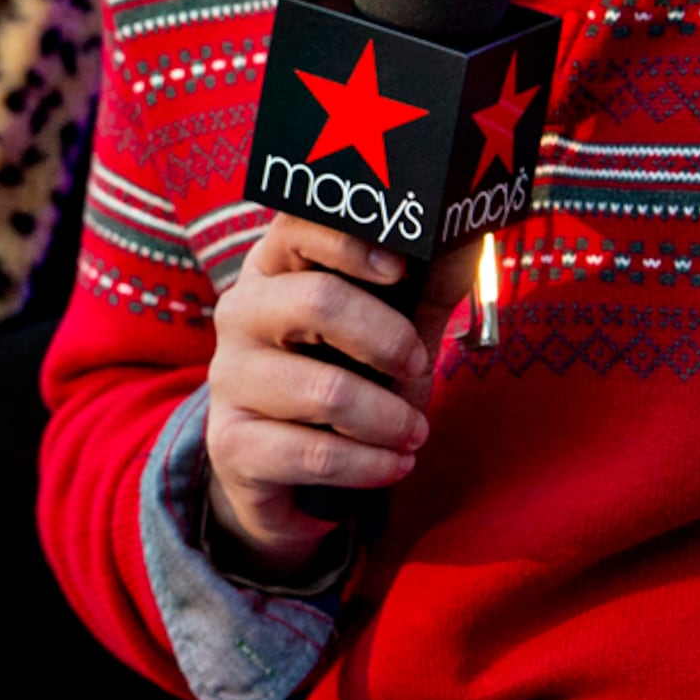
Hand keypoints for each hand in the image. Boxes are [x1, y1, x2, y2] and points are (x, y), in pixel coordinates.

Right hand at [204, 214, 451, 580]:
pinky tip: (394, 465)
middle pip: (317, 301)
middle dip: (388, 340)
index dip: (350, 242)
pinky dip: (371, 465)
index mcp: (276, 269)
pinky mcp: (231, 443)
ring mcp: (229, 378)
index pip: (296, 226)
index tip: (400, 269)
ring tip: (414, 434)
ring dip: (389, 419)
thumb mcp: (391, 328)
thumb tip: (470, 235)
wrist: (289, 473)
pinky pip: (315, 454)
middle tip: (418, 367)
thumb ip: (427, 285)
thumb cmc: (347, 379)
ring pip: (325, 391)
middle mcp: (241, 313)